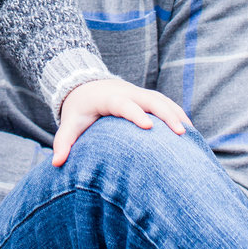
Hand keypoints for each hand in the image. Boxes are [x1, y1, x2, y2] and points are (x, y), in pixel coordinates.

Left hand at [52, 78, 188, 166]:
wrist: (85, 85)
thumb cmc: (79, 109)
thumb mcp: (69, 123)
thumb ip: (63, 142)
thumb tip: (56, 163)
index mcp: (108, 98)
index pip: (123, 103)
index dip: (135, 113)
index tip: (148, 126)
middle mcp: (127, 93)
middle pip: (150, 99)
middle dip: (166, 114)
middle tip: (181, 133)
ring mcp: (139, 93)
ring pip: (162, 100)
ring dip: (177, 115)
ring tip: (191, 135)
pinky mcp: (147, 98)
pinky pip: (166, 103)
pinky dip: (178, 114)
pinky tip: (191, 132)